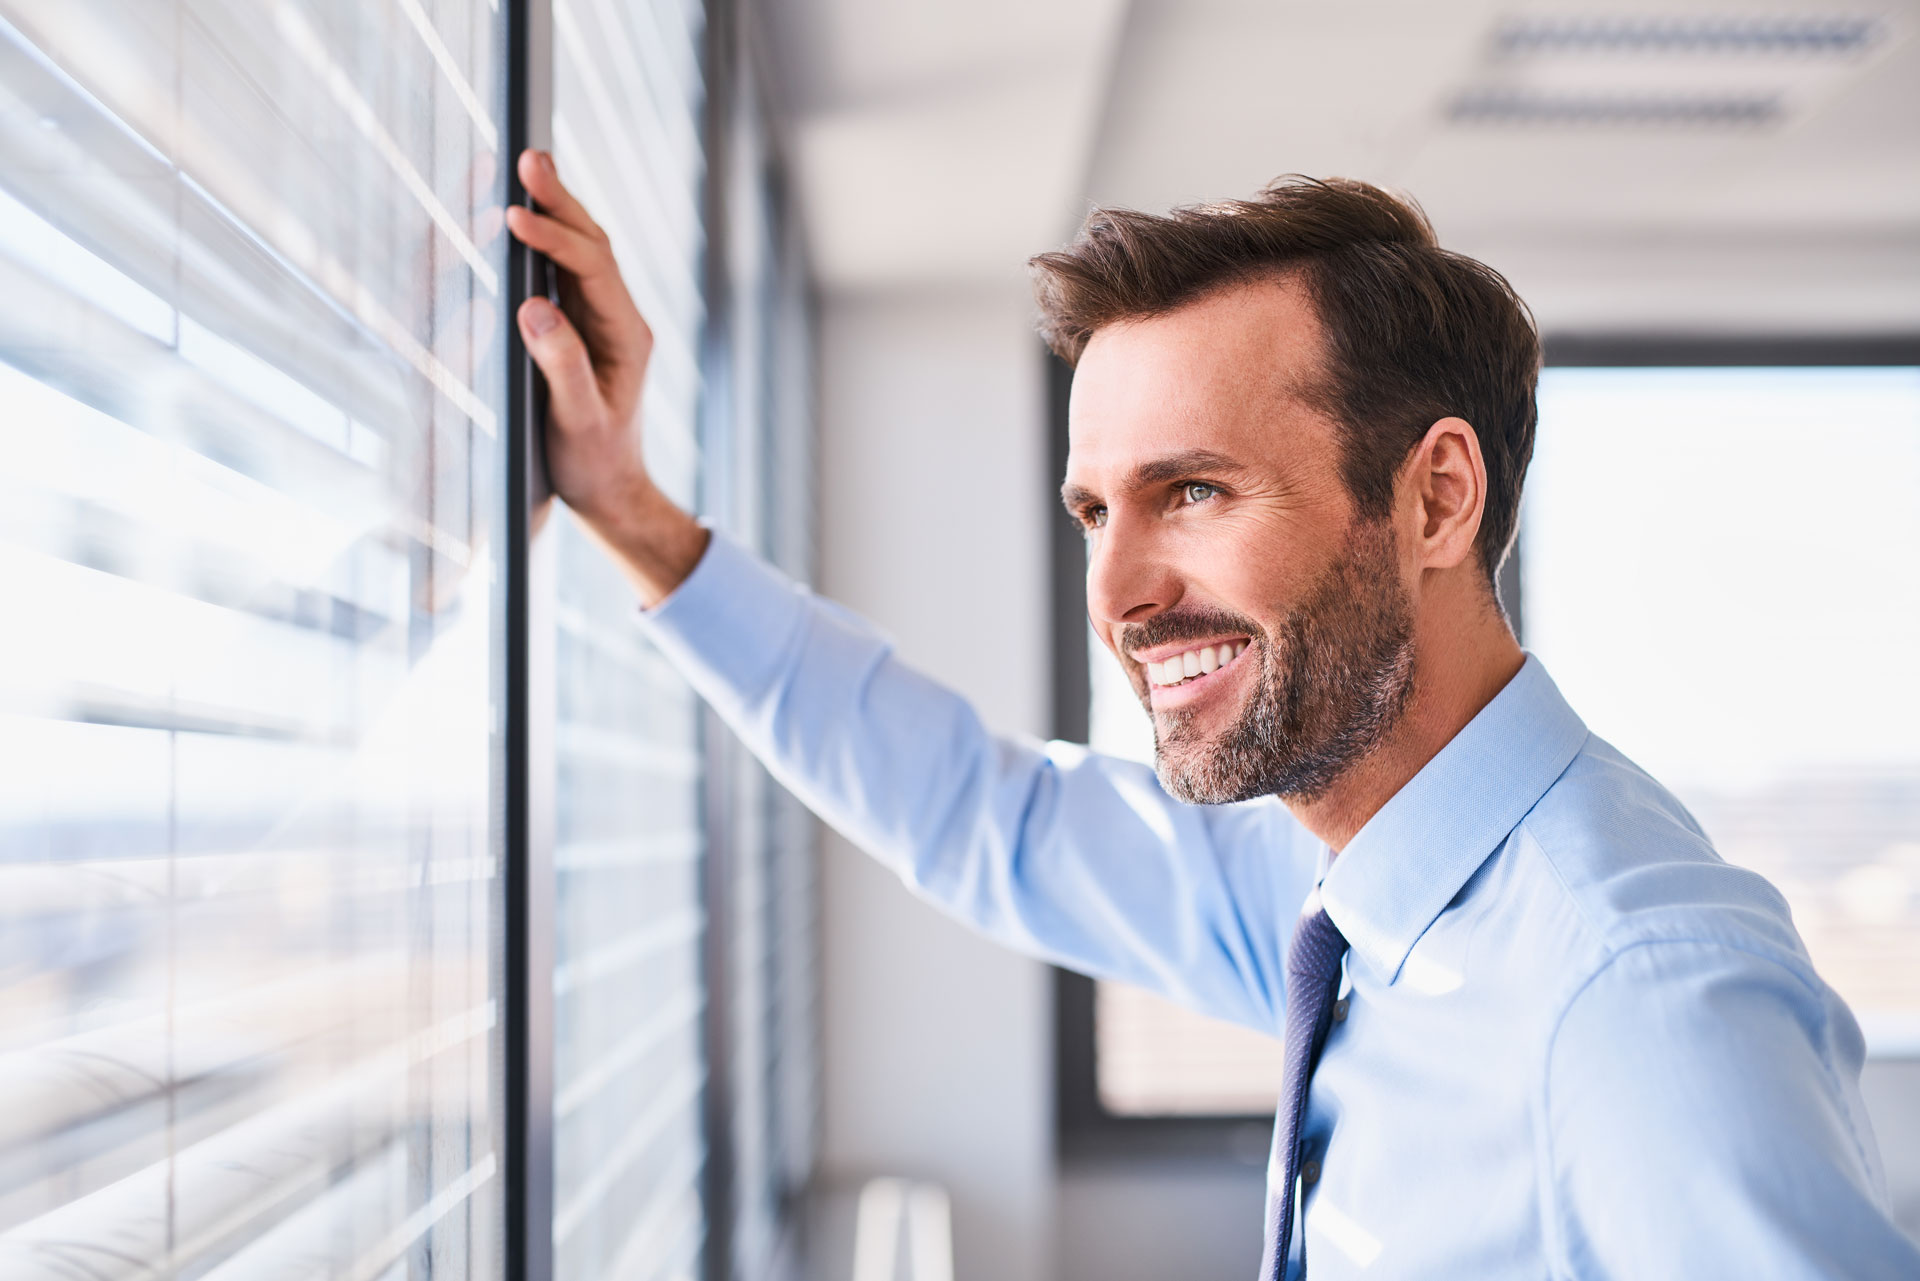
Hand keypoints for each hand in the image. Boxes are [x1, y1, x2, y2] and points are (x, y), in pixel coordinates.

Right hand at [506, 149, 651, 523]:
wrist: (610, 490)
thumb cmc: (593, 461)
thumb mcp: (577, 421)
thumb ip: (562, 366)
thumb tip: (534, 308)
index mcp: (627, 337)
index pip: (593, 269)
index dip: (554, 240)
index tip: (515, 218)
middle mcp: (620, 320)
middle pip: (593, 245)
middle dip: (560, 200)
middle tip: (526, 158)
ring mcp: (603, 321)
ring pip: (582, 251)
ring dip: (554, 210)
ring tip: (526, 167)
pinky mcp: (584, 327)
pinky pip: (567, 271)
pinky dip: (546, 239)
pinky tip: (524, 216)